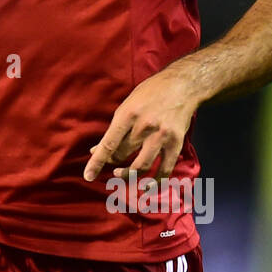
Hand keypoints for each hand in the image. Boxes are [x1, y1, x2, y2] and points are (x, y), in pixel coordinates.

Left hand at [84, 64, 200, 181]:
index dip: (97, 162)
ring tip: (121, 174)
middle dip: (112, 162)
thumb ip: (115, 128)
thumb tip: (97, 149)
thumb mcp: (128, 104)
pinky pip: (164, 169)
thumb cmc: (151, 92)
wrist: (183, 85)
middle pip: (122, 155)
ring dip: (128, 175)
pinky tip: (146, 186)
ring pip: (140, 166)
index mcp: (128, 114)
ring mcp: (161, 136)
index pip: (109, 143)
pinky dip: (155, 181)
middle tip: (110, 163)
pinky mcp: (175, 143)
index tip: (88, 176)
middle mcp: (144, 126)